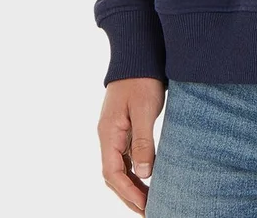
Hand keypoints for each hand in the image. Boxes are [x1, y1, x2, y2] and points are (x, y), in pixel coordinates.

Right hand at [98, 77, 165, 212]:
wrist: (138, 54)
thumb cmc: (142, 79)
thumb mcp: (145, 110)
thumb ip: (143, 142)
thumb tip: (144, 174)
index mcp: (109, 133)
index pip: (113, 173)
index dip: (128, 192)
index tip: (145, 206)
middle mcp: (107, 135)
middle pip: (113, 174)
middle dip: (128, 195)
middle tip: (148, 210)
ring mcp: (114, 131)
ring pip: (118, 167)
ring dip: (131, 185)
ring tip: (148, 200)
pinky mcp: (123, 126)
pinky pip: (124, 156)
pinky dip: (133, 171)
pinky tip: (146, 177)